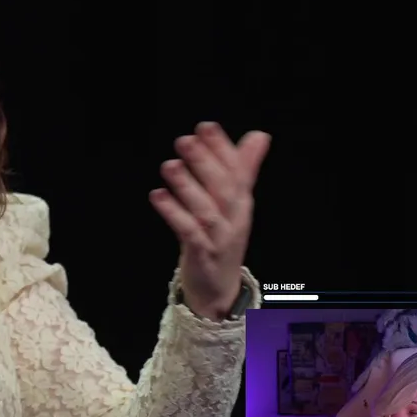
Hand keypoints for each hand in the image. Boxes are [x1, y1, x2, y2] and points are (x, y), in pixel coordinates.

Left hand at [149, 122, 270, 318]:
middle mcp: (234, 218)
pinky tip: (158, 196)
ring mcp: (219, 238)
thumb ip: (243, 168)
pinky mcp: (202, 255)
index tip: (206, 126)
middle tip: (185, 140)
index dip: (222, 149)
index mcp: (242, 203)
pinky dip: (174, 214)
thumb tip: (259, 135)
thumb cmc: (223, 239)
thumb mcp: (235, 204)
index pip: (237, 171)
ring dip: (187, 186)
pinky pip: (188, 232)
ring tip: (170, 165)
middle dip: (205, 162)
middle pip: (223, 188)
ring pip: (205, 210)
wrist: (219, 289)